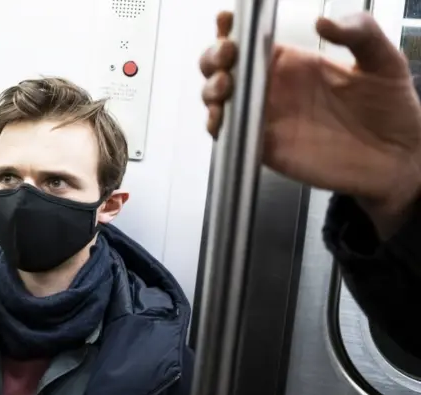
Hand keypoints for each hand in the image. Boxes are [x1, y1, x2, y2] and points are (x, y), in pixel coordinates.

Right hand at [200, 11, 420, 238]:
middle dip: (214, 58)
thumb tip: (322, 21)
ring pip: (218, 99)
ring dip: (210, 89)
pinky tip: (221, 118)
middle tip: (227, 56)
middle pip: (223, 68)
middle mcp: (273, 89)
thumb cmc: (391, 110)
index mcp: (293, 63)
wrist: (397, 159)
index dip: (232, 29)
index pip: (251, 41)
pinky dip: (216, 126)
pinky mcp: (263, 147)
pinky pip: (229, 135)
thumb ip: (359, 32)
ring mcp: (265, 118)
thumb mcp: (383, 60)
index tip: (228, 22)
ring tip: (225, 86)